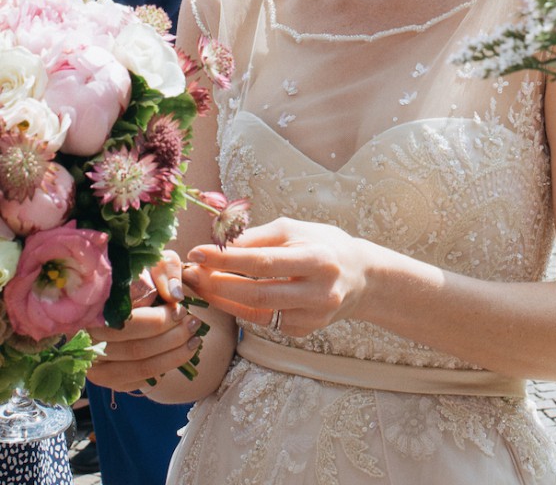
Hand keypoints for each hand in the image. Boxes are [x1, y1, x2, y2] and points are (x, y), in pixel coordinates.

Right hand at [87, 251, 200, 391]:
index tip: (182, 309)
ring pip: (138, 369)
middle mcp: (88, 338)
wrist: (127, 292)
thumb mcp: (155, 261)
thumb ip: (165, 271)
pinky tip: (179, 355)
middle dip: (172, 337)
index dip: (160, 320)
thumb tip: (174, 296)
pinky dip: (161, 370)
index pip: (129, 323)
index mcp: (94, 307)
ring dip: (173, 357)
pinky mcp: (105, 376)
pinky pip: (134, 382)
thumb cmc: (142, 274)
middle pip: (136, 349)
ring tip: (194, 340)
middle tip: (193, 324)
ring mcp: (94, 361)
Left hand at [182, 218, 370, 336]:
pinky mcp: (305, 331)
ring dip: (222, 300)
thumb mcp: (294, 230)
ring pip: (257, 314)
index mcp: (318, 260)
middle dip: (217, 285)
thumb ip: (257, 237)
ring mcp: (313, 317)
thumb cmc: (323, 245)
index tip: (196, 253)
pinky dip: (241, 309)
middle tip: (190, 274)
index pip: (264, 262)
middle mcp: (319, 293)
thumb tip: (217, 243)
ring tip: (200, 284)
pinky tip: (227, 296)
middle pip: (257, 295)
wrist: (359, 276)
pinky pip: (265, 322)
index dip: (226, 260)